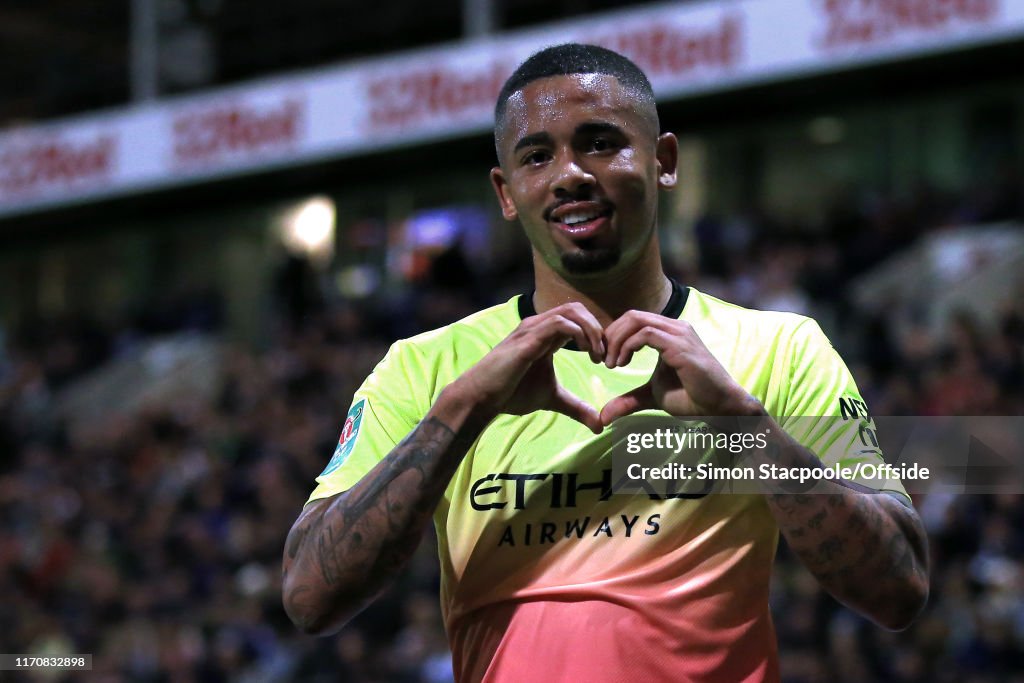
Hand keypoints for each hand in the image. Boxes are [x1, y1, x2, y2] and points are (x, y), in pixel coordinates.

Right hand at [452, 302, 604, 433]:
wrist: (482, 397)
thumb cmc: (511, 393)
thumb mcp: (553, 399)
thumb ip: (577, 407)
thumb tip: (599, 426)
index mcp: (546, 335)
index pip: (578, 318)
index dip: (597, 334)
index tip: (606, 359)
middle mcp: (540, 326)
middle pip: (578, 308)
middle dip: (598, 328)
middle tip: (605, 356)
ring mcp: (533, 329)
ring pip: (572, 311)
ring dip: (592, 330)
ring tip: (597, 355)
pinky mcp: (528, 339)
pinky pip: (559, 323)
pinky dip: (579, 333)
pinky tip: (586, 353)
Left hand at [599, 311, 762, 425]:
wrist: (719, 407)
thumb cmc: (692, 397)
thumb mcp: (652, 396)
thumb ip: (629, 400)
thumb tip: (604, 416)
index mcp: (668, 333)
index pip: (633, 320)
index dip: (613, 336)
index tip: (603, 359)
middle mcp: (674, 327)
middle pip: (632, 316)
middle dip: (611, 336)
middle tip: (602, 359)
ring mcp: (679, 334)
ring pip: (636, 321)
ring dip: (616, 341)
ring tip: (612, 364)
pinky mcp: (680, 345)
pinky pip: (646, 334)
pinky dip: (627, 346)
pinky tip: (622, 364)